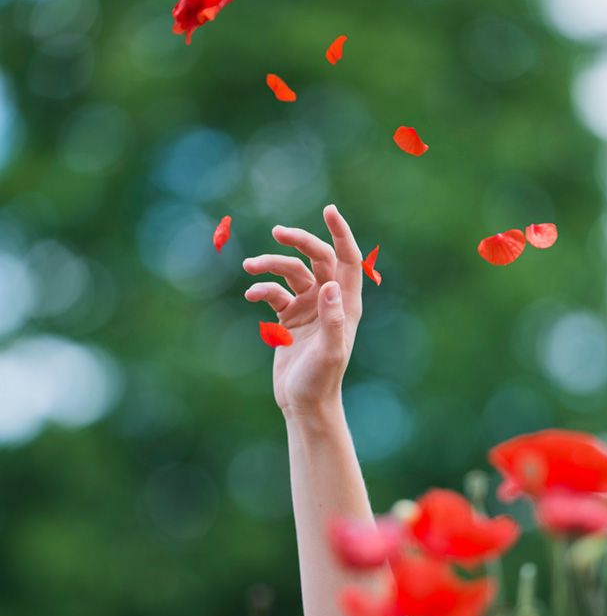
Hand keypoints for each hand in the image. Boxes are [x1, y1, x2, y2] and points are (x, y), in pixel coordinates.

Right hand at [242, 205, 362, 417]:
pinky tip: (251, 296)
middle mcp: (329, 300)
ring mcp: (308, 307)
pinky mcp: (289, 317)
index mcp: (346, 304)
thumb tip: (328, 286)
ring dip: (270, 266)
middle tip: (278, 233)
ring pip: (290, 273)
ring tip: (249, 266)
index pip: (347, 259)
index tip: (328, 210)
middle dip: (298, 242)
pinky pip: (274, 293)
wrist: (304, 404)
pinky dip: (261, 290)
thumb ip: (332, 319)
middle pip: (317, 258)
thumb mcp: (330, 352)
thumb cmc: (321, 381)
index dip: (340, 233)